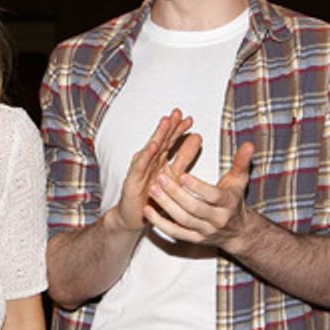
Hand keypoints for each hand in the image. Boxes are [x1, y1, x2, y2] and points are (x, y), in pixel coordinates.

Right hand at [109, 108, 197, 232]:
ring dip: (158, 135)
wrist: (134, 216)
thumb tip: (198, 137)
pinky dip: (146, 155)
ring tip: (166, 122)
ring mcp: (139, 169)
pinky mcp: (132, 180)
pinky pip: (140, 167)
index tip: (190, 119)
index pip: (170, 141)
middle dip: (169, 126)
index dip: (179, 129)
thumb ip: (185, 157)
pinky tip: (152, 146)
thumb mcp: (174, 174)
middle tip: (177, 113)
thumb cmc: (153, 195)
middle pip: (160, 140)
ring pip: (150, 149)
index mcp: (159, 158)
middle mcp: (148, 161)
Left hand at [146, 140, 255, 254]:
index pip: (212, 196)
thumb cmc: (234, 200)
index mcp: (228, 203)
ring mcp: (205, 231)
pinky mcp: (194, 239)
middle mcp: (217, 219)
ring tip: (153, 190)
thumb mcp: (240, 180)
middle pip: (194, 209)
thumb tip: (249, 144)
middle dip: (176, 194)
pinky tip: (148, 210)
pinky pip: (175, 233)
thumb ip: (242, 162)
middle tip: (160, 178)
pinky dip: (160, 223)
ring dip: (166, 206)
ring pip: (183, 220)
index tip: (182, 174)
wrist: (237, 231)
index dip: (197, 187)